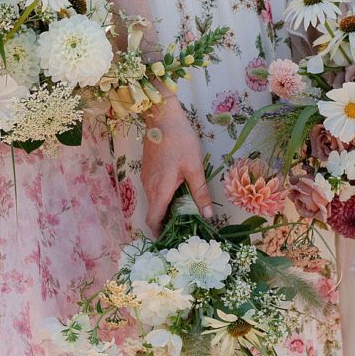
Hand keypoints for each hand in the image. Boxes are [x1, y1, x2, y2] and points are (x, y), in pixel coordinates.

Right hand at [140, 100, 213, 232]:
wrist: (161, 116)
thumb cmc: (180, 140)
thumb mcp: (195, 167)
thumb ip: (200, 193)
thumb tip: (208, 216)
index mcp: (159, 189)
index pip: (153, 220)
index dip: (160, 233)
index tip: (172, 240)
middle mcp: (149, 187)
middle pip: (154, 213)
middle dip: (166, 224)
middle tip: (185, 229)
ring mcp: (146, 178)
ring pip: (154, 202)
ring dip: (165, 211)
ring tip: (185, 214)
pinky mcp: (148, 170)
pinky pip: (154, 191)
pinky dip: (163, 198)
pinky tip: (178, 195)